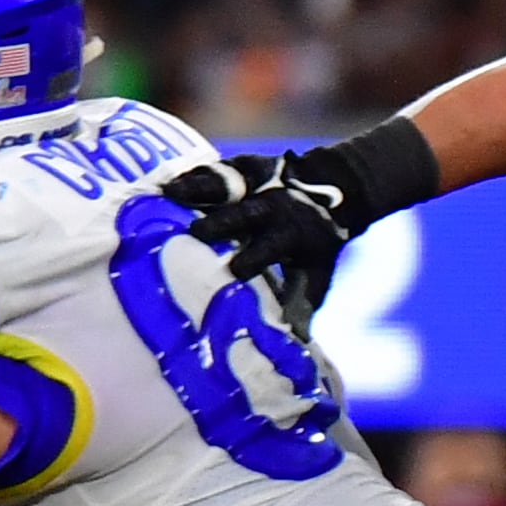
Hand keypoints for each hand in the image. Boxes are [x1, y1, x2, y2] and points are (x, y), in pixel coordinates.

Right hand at [175, 138, 409, 325]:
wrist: (337, 191)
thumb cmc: (316, 244)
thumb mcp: (319, 270)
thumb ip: (305, 301)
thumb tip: (297, 339)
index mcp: (291, 235)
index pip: (270, 247)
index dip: (254, 258)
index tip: (235, 271)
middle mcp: (272, 208)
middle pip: (244, 214)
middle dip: (221, 222)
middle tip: (195, 232)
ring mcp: (259, 185)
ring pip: (227, 185)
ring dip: (199, 189)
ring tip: (170, 194)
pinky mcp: (246, 167)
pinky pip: (218, 168)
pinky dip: (194, 175)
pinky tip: (168, 182)